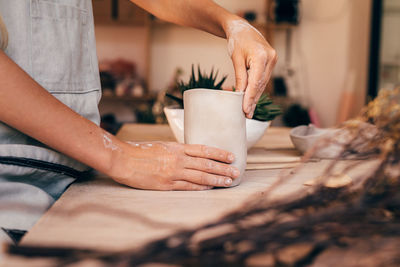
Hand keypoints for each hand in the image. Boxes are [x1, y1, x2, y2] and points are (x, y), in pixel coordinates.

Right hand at [108, 141, 239, 190]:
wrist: (123, 160)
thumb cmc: (140, 151)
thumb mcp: (162, 146)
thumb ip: (177, 151)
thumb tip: (190, 155)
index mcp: (177, 148)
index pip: (204, 150)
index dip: (219, 153)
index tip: (231, 156)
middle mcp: (178, 159)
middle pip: (206, 164)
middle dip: (223, 168)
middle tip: (236, 172)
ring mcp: (173, 173)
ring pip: (200, 176)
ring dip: (216, 179)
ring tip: (229, 182)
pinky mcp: (166, 185)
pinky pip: (188, 186)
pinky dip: (201, 187)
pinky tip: (210, 187)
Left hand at [226, 19, 277, 117]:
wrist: (242, 29)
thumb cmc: (237, 41)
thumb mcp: (236, 59)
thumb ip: (240, 77)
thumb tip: (240, 94)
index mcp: (261, 56)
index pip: (255, 82)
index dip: (250, 98)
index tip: (245, 110)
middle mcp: (270, 58)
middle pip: (261, 85)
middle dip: (253, 100)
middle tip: (246, 114)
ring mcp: (272, 60)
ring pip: (263, 83)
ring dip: (255, 96)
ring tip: (249, 110)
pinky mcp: (271, 62)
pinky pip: (263, 79)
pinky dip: (257, 89)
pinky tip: (252, 99)